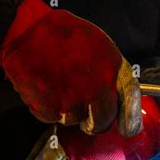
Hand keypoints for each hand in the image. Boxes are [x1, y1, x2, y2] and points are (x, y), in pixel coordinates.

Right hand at [0, 0, 141, 135]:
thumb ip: (111, 72)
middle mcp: (97, 89)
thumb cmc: (63, 34)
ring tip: (59, 84)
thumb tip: (116, 95)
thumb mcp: (99, 46)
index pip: (130, 102)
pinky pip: (52, 117)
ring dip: (68, 109)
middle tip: (84, 109)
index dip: (130, 120)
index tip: (128, 129)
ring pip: (75, 120)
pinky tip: (46, 86)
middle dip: (95, 122)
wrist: (29, 31)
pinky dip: (48, 107)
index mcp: (113, 70)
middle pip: (102, 122)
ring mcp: (74, 101)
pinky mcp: (51, 109)